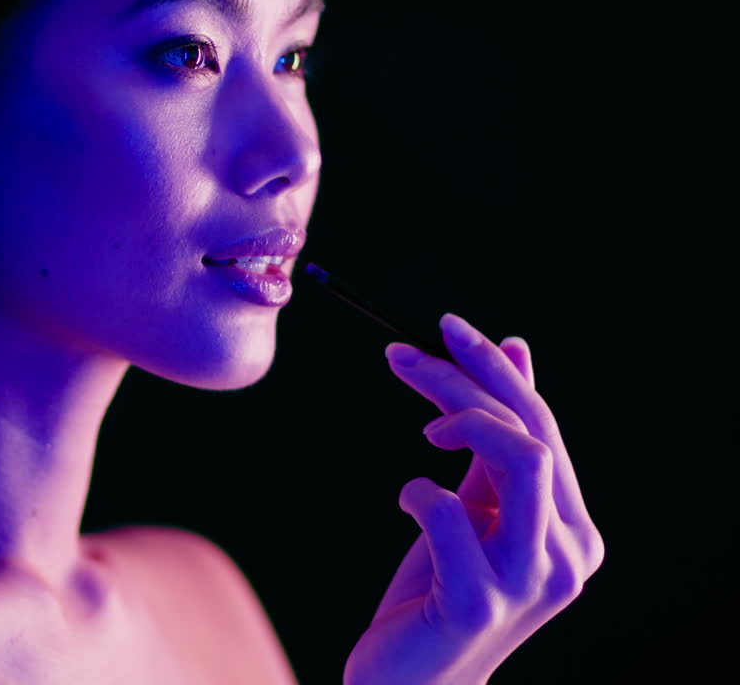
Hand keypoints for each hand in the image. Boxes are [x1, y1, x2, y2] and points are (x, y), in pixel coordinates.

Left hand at [343, 314, 604, 684]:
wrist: (410, 684)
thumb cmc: (437, 592)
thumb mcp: (471, 508)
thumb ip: (493, 442)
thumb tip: (513, 352)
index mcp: (572, 529)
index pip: (543, 428)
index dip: (496, 371)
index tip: (448, 327)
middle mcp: (569, 555)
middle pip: (531, 435)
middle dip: (466, 380)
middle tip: (403, 354)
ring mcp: (531, 582)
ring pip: (521, 461)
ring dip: (459, 421)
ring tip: (420, 429)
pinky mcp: (480, 603)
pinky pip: (449, 512)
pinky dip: (419, 492)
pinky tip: (408, 501)